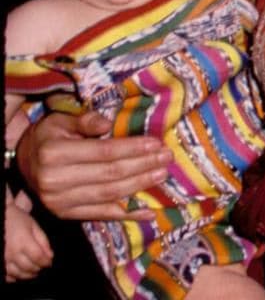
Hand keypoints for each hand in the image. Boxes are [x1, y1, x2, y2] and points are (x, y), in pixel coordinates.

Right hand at [5, 200, 52, 281]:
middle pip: (28, 267)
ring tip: (34, 270)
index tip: (49, 263)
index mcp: (23, 241)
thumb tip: (50, 256)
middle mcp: (12, 253)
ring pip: (18, 274)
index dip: (46, 262)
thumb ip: (43, 241)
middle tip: (43, 266)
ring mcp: (3, 259)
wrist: (1, 219)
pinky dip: (15, 277)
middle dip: (38, 268)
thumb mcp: (34, 226)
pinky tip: (21, 272)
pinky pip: (7, 276)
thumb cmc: (18, 220)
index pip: (38, 257)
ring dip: (28, 275)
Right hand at [16, 110, 171, 221]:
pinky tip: (148, 211)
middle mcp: (55, 182)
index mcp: (55, 155)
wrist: (24, 164)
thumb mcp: (61, 121)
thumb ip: (86, 121)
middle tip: (167, 158)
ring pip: (108, 196)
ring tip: (162, 176)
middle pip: (109, 175)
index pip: (103, 153)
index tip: (156, 143)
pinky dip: (127, 215)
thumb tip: (107, 124)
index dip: (132, 148)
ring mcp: (59, 203)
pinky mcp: (65, 215)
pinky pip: (101, 215)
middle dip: (142, 166)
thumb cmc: (49, 137)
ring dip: (139, 187)